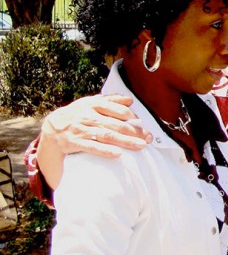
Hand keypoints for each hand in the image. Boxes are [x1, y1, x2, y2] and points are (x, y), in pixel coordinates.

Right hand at [37, 94, 151, 188]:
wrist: (51, 128)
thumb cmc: (77, 114)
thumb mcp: (90, 103)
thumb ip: (110, 100)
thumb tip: (130, 100)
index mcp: (93, 104)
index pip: (118, 110)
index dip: (133, 118)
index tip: (143, 125)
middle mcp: (88, 116)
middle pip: (116, 124)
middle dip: (134, 132)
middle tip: (148, 138)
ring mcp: (81, 129)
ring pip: (107, 136)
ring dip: (125, 141)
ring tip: (140, 146)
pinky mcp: (75, 142)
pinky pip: (92, 147)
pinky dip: (105, 150)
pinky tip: (118, 154)